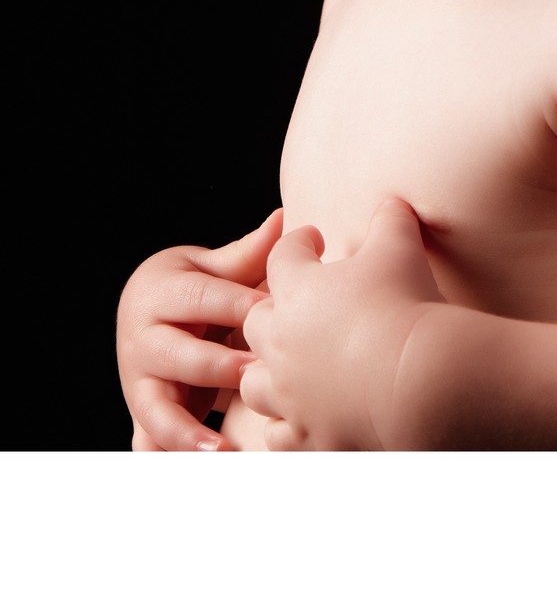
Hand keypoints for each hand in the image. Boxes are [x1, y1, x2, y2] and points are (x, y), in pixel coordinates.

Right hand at [116, 208, 282, 450]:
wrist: (148, 313)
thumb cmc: (193, 286)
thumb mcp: (212, 267)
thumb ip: (249, 253)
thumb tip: (285, 220)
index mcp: (159, 291)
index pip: (199, 298)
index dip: (236, 306)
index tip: (272, 314)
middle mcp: (140, 337)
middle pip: (176, 355)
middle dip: (217, 367)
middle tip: (257, 376)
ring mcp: (136, 380)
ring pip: (156, 408)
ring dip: (186, 431)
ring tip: (221, 452)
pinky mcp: (141, 412)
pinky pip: (149, 441)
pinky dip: (170, 458)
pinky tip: (203, 469)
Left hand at [240, 199, 444, 449]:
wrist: (419, 382)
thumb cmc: (405, 305)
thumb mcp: (400, 246)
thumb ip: (391, 220)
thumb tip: (393, 204)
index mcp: (296, 291)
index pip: (283, 257)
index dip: (297, 244)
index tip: (312, 240)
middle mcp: (282, 343)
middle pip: (255, 324)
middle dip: (273, 313)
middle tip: (298, 309)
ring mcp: (291, 394)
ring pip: (254, 384)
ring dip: (266, 374)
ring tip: (288, 370)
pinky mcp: (309, 435)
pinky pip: (279, 436)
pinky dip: (287, 427)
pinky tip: (301, 421)